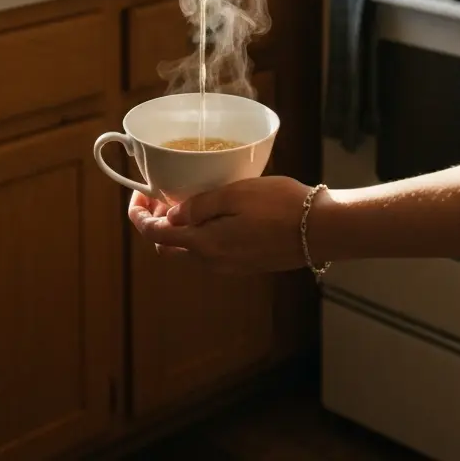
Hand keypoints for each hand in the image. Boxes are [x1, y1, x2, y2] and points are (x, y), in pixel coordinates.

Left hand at [129, 177, 310, 273]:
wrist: (321, 229)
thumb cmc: (282, 205)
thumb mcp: (237, 194)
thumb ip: (200, 206)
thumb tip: (171, 216)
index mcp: (205, 244)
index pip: (155, 235)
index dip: (139, 216)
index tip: (138, 196)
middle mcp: (213, 262)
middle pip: (168, 248)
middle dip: (156, 224)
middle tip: (161, 196)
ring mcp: (230, 266)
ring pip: (190, 250)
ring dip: (180, 230)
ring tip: (189, 201)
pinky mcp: (246, 264)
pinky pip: (212, 252)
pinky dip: (202, 235)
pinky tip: (217, 214)